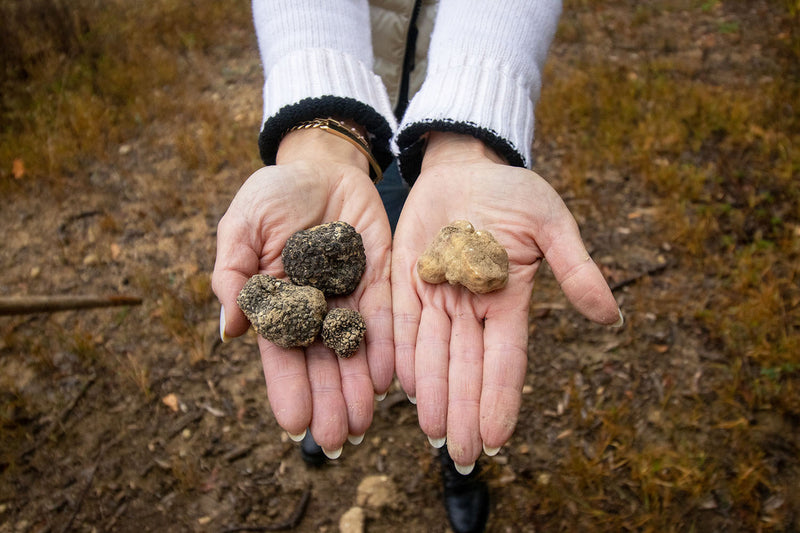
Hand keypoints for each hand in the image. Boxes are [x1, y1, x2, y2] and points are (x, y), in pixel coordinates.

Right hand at [212, 127, 393, 454]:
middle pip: (321, 363)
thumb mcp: (242, 225)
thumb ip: (234, 273)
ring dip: (357, 389)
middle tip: (337, 440)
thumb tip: (231, 330)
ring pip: (353, 352)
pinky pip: (384, 320)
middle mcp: (315, 309)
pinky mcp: (381, 282)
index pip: (282, 355)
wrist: (322, 165)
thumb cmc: (274, 194)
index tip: (294, 425)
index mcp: (278, 302)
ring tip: (364, 424)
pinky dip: (386, 350)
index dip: (288, 389)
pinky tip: (387, 380)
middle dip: (328, 402)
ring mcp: (348, 298)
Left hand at [392, 132, 621, 469]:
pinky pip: (405, 324)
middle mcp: (473, 307)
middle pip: (467, 368)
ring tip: (433, 434)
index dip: (500, 398)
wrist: (465, 166)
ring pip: (435, 354)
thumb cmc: (514, 192)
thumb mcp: (551, 223)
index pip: (505, 360)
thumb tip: (611, 317)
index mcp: (508, 299)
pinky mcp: (409, 281)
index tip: (498, 440)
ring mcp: (439, 295)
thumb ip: (575, 268)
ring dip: (435, 395)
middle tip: (461, 456)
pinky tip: (404, 389)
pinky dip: (405, 355)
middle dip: (465, 411)